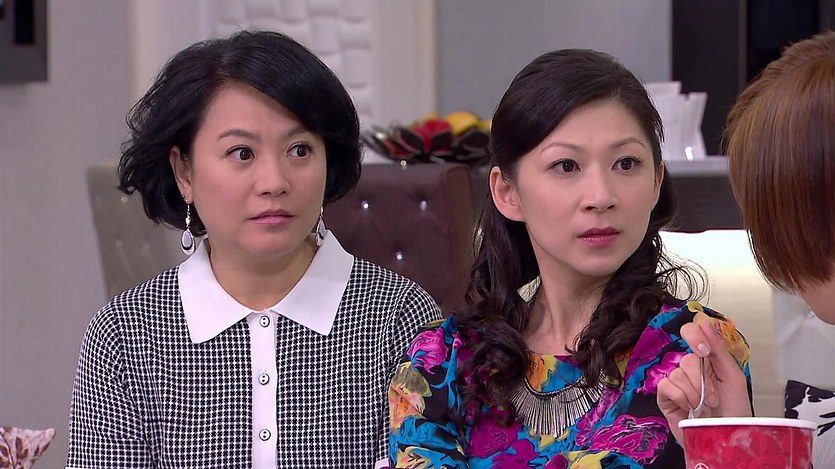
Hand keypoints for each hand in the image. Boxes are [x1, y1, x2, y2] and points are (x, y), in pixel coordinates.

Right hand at [657, 312, 751, 442]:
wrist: (726, 438)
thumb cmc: (734, 411)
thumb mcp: (733, 377)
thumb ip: (719, 350)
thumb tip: (705, 322)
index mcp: (707, 359)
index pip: (692, 333)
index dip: (694, 336)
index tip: (704, 351)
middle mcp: (690, 368)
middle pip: (687, 359)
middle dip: (703, 380)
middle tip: (714, 397)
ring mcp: (676, 382)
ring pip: (677, 374)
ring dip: (694, 394)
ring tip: (704, 408)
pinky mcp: (665, 397)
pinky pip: (666, 386)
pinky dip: (680, 397)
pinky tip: (688, 408)